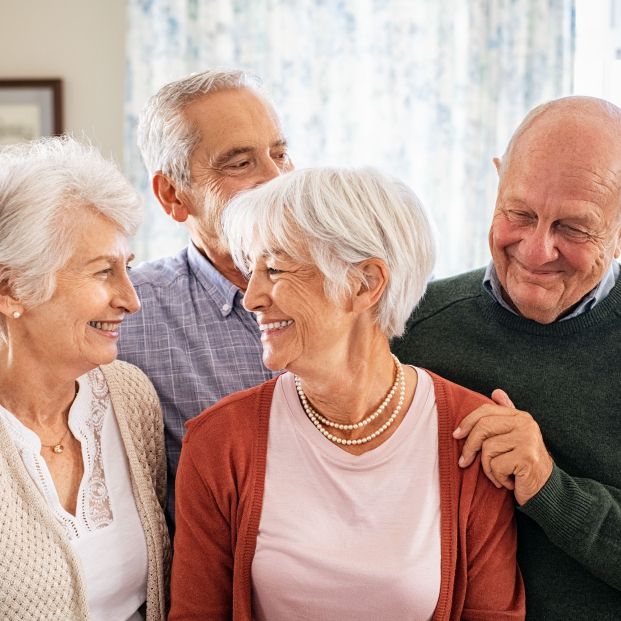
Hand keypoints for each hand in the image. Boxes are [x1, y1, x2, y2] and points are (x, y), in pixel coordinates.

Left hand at [453, 389, 553, 504]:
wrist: (545, 490)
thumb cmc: (523, 464)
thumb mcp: (515, 436)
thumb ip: (506, 414)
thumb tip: (496, 392)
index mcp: (521, 416)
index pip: (486, 410)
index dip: (467, 422)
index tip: (456, 435)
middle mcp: (526, 424)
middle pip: (483, 427)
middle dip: (469, 446)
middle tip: (463, 462)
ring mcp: (528, 440)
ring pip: (487, 449)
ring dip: (488, 468)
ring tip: (499, 474)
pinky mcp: (527, 458)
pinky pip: (496, 465)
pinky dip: (497, 478)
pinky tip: (509, 482)